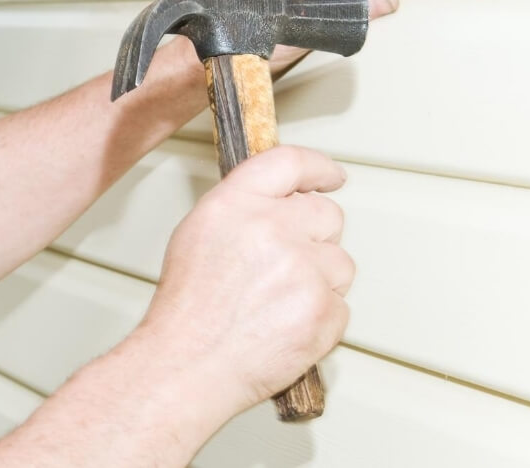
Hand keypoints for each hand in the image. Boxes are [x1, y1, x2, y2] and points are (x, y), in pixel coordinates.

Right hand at [138, 146, 354, 414]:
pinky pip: (341, 305)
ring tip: (278, 302)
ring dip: (320, 280)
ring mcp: (303, 270)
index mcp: (235, 205)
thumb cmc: (188, 310)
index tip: (330, 176)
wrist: (189, 365)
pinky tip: (286, 324)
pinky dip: (320, 317)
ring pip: (340, 263)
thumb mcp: (197, 235)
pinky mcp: (324, 309)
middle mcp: (272, 229)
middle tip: (287, 264)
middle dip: (316, 236)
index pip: (291, 163)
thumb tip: (280, 200)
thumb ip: (242, 208)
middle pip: (327, 213)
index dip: (318, 168)